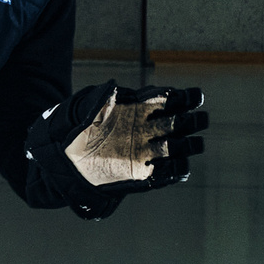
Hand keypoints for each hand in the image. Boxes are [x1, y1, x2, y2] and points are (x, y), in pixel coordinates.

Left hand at [31, 82, 208, 218]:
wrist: (63, 162)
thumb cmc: (73, 130)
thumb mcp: (81, 110)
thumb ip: (98, 99)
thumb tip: (114, 88)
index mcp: (138, 109)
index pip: (168, 99)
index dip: (184, 98)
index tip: (192, 97)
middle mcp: (147, 130)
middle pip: (180, 123)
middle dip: (193, 121)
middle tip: (199, 120)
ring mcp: (147, 152)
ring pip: (179, 147)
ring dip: (189, 145)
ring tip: (191, 144)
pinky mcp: (143, 175)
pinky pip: (168, 173)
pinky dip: (176, 170)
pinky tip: (179, 166)